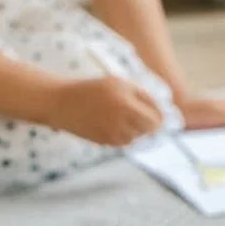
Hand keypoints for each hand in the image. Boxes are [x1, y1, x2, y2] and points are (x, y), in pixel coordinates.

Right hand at [48, 75, 163, 145]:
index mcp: (127, 99)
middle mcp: (121, 116)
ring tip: (119, 117)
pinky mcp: (105, 141)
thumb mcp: (119, 84)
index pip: (156, 114)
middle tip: (144, 119)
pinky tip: (109, 124)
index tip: (156, 113)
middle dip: (150, 125)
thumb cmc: (93, 89)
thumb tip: (162, 114)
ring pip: (137, 137)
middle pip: (151, 128)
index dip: (159, 115)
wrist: (62, 103)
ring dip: (135, 130)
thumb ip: (142, 96)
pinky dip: (122, 135)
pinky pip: (123, 142)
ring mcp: (113, 131)